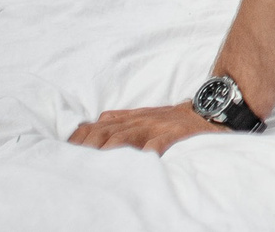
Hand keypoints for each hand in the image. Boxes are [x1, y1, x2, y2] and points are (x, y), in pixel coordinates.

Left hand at [68, 103, 234, 153]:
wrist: (210, 110)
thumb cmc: (176, 118)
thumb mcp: (147, 115)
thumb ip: (121, 120)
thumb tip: (93, 123)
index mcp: (132, 117)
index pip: (99, 125)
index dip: (80, 137)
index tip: (63, 150)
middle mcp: (141, 121)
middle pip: (107, 132)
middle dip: (87, 146)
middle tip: (71, 162)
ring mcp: (157, 127)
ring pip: (126, 137)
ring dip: (108, 150)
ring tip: (94, 165)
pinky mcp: (174, 134)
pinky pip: (156, 144)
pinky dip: (144, 153)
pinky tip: (135, 163)